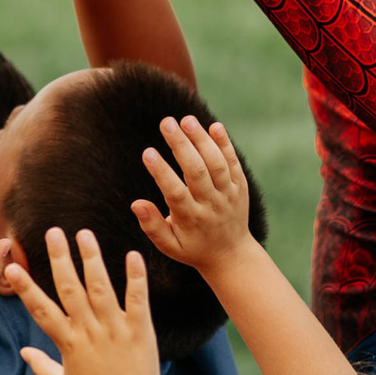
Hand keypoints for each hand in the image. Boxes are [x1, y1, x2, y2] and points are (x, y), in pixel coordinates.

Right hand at [3, 227, 159, 374]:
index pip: (41, 310)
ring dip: (92, 259)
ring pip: (101, 288)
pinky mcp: (140, 334)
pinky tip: (132, 255)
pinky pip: (137, 301)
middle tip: (52, 231)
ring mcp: (115, 332)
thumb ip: (41, 366)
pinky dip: (135, 278)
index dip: (25, 287)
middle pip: (70, 289)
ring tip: (84, 233)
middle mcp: (89, 333)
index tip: (11, 265)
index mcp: (68, 344)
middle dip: (60, 258)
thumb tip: (22, 354)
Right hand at [133, 116, 254, 279]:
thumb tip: (136, 204)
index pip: (175, 193)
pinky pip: (233, 163)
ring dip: (202, 140)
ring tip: (186, 120)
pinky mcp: (239, 186)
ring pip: (216, 163)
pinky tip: (214, 126)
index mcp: (191, 219)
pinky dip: (225, 144)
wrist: (231, 255)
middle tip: (166, 122)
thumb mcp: (169, 245)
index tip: (147, 152)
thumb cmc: (192, 247)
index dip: (161, 173)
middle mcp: (211, 204)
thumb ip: (152, 226)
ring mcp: (228, 194)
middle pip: (197, 172)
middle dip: (181, 145)